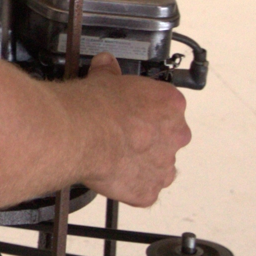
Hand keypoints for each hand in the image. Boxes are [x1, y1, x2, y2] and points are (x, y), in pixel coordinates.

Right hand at [59, 56, 189, 207]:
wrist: (80, 134)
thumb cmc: (96, 109)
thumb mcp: (103, 77)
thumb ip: (110, 72)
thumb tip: (106, 64)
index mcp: (171, 104)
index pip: (167, 107)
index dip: (147, 111)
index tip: (131, 112)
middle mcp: (175, 135)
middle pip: (168, 138)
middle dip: (148, 138)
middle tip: (123, 135)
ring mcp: (164, 166)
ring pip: (158, 166)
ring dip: (142, 163)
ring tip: (115, 157)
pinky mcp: (149, 191)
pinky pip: (144, 191)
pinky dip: (131, 186)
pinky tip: (113, 176)